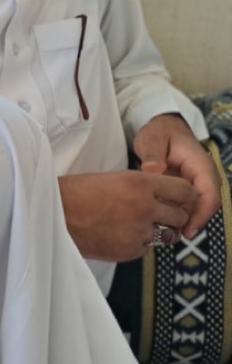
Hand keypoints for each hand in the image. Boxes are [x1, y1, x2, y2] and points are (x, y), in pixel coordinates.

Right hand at [59, 170, 196, 261]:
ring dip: (158, 231)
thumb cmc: (76, 192)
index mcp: (140, 183)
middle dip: (173, 216)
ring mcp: (138, 232)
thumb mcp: (113, 178)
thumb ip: (142, 187)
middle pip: (180, 216)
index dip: (184, 196)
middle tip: (158, 214)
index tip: (176, 199)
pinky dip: (138, 243)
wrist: (50, 214)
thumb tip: (164, 197)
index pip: (186, 191)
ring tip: (137, 225)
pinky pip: (147, 249)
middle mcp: (144, 208)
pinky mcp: (129, 251)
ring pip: (167, 235)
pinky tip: (119, 234)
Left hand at [133, 113, 219, 238]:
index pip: (210, 195)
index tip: (187, 231)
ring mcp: (197, 184)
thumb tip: (153, 171)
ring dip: (182, 221)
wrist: (162, 128)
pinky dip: (176, 214)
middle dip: (189, 223)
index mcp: (201, 166)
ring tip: (162, 233)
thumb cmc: (159, 133)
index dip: (201, 215)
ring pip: (195, 209)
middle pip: (204, 207)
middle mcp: (205, 177)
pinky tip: (160, 223)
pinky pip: (186, 205)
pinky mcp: (188, 189)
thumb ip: (153, 155)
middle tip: (167, 236)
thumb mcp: (153, 139)